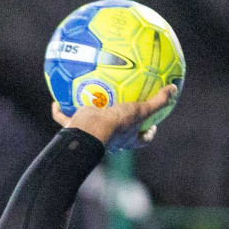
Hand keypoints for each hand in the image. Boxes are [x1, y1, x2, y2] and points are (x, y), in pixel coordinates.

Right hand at [52, 84, 176, 150]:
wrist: (90, 130)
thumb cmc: (117, 123)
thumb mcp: (141, 110)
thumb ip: (158, 101)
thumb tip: (173, 89)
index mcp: (126, 138)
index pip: (142, 139)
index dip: (148, 133)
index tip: (152, 126)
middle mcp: (110, 139)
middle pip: (118, 136)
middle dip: (119, 128)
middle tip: (121, 114)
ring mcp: (91, 135)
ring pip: (89, 127)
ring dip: (87, 119)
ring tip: (85, 105)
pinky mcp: (75, 130)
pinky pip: (64, 120)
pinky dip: (58, 113)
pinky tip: (55, 101)